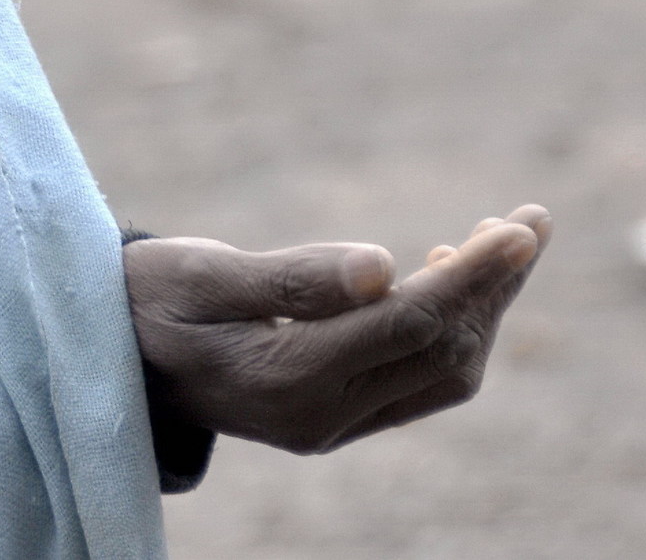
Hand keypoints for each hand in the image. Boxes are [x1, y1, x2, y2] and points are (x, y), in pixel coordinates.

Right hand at [125, 205, 549, 455]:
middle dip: (495, 287)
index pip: (409, 328)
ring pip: (444, 373)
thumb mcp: (200, 272)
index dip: (472, 277)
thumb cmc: (147, 297)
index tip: (520, 229)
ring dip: (483, 307)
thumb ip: (291, 276)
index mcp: (287, 382)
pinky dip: (454, 327)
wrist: (114, 352)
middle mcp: (321, 418)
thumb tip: (384, 267)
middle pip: (443, 355)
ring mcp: (333, 425)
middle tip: (530, 220)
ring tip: (504, 241)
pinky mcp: (337, 415)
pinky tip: (450, 276)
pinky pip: (422, 379)